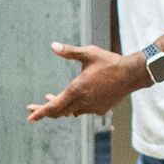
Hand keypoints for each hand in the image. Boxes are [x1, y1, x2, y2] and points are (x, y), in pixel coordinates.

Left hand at [26, 42, 143, 121]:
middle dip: (45, 110)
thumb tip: (53, 46)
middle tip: (33, 108)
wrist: (133, 74)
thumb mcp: (88, 53)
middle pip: (59, 112)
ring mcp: (92, 107)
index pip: (54, 106)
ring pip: (71, 112)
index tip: (30, 117)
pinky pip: (83, 110)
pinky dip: (74, 106)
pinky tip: (74, 98)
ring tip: (49, 98)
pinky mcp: (101, 109)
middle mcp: (83, 102)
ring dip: (60, 106)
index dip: (40, 112)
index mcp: (77, 89)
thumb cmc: (110, 62)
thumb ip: (69, 52)